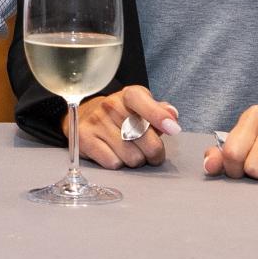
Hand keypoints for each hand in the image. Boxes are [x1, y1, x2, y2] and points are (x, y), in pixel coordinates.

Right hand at [66, 85, 180, 169]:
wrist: (86, 115)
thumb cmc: (121, 114)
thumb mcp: (141, 107)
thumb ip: (159, 111)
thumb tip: (172, 115)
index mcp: (128, 95)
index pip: (143, 102)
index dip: (158, 116)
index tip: (173, 129)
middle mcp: (110, 105)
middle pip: (146, 141)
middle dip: (154, 152)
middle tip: (150, 152)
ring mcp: (96, 122)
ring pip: (131, 157)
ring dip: (135, 160)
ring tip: (129, 150)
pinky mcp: (84, 139)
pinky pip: (113, 163)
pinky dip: (117, 163)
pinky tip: (113, 153)